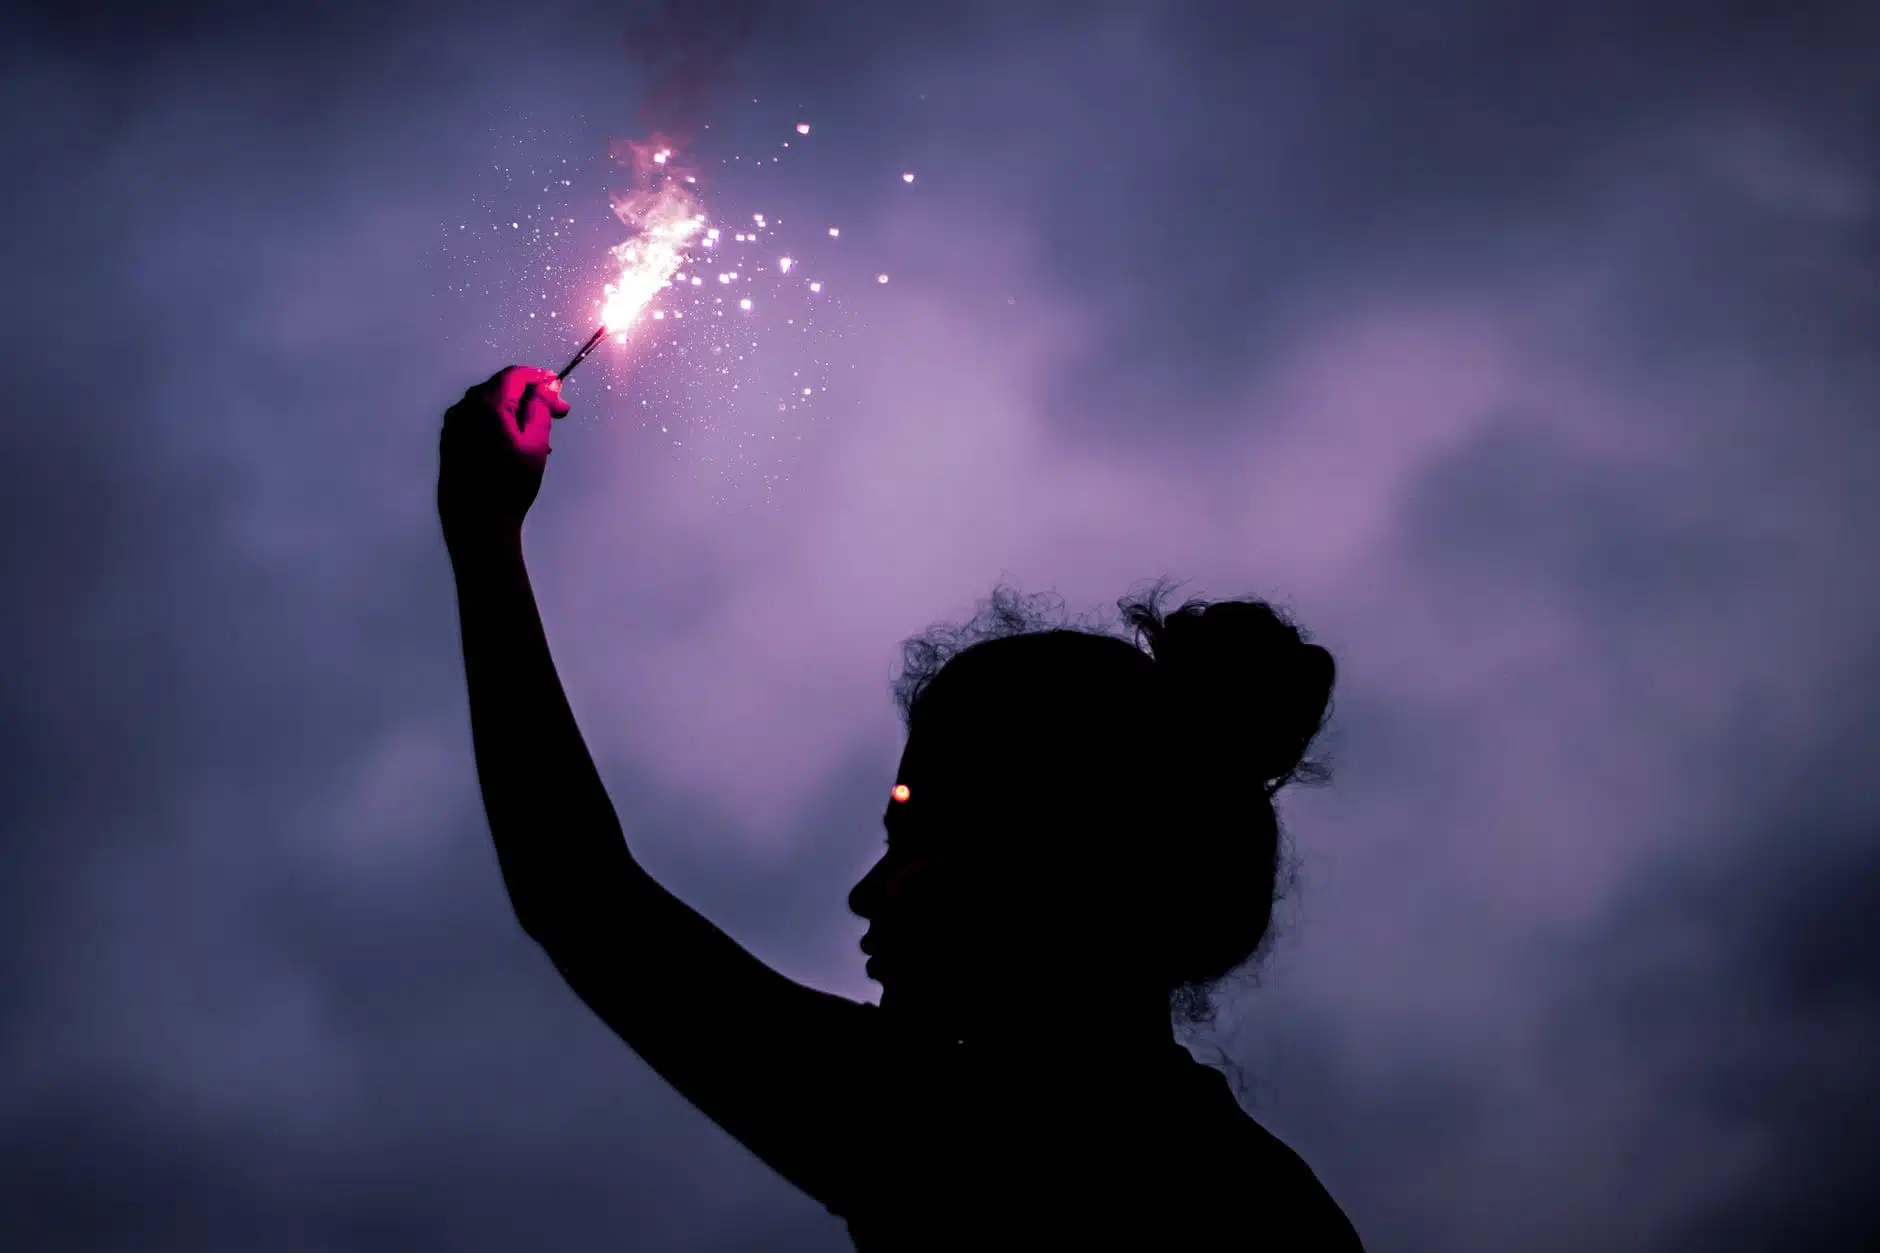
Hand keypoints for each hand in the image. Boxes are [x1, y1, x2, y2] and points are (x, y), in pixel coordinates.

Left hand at [438, 365, 570, 550]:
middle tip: (555, 414)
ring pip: (488, 404)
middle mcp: (464, 408)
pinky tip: (513, 444)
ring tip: (538, 436)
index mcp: (486, 404)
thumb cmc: (510, 484)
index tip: (559, 391)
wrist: (477, 522)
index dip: (541, 378)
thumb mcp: (535, 443)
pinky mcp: (448, 441)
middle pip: (500, 387)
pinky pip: (476, 420)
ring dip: (515, 411)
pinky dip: (497, 423)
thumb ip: (540, 408)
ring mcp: (452, 425)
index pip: (515, 375)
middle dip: (530, 396)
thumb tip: (546, 387)